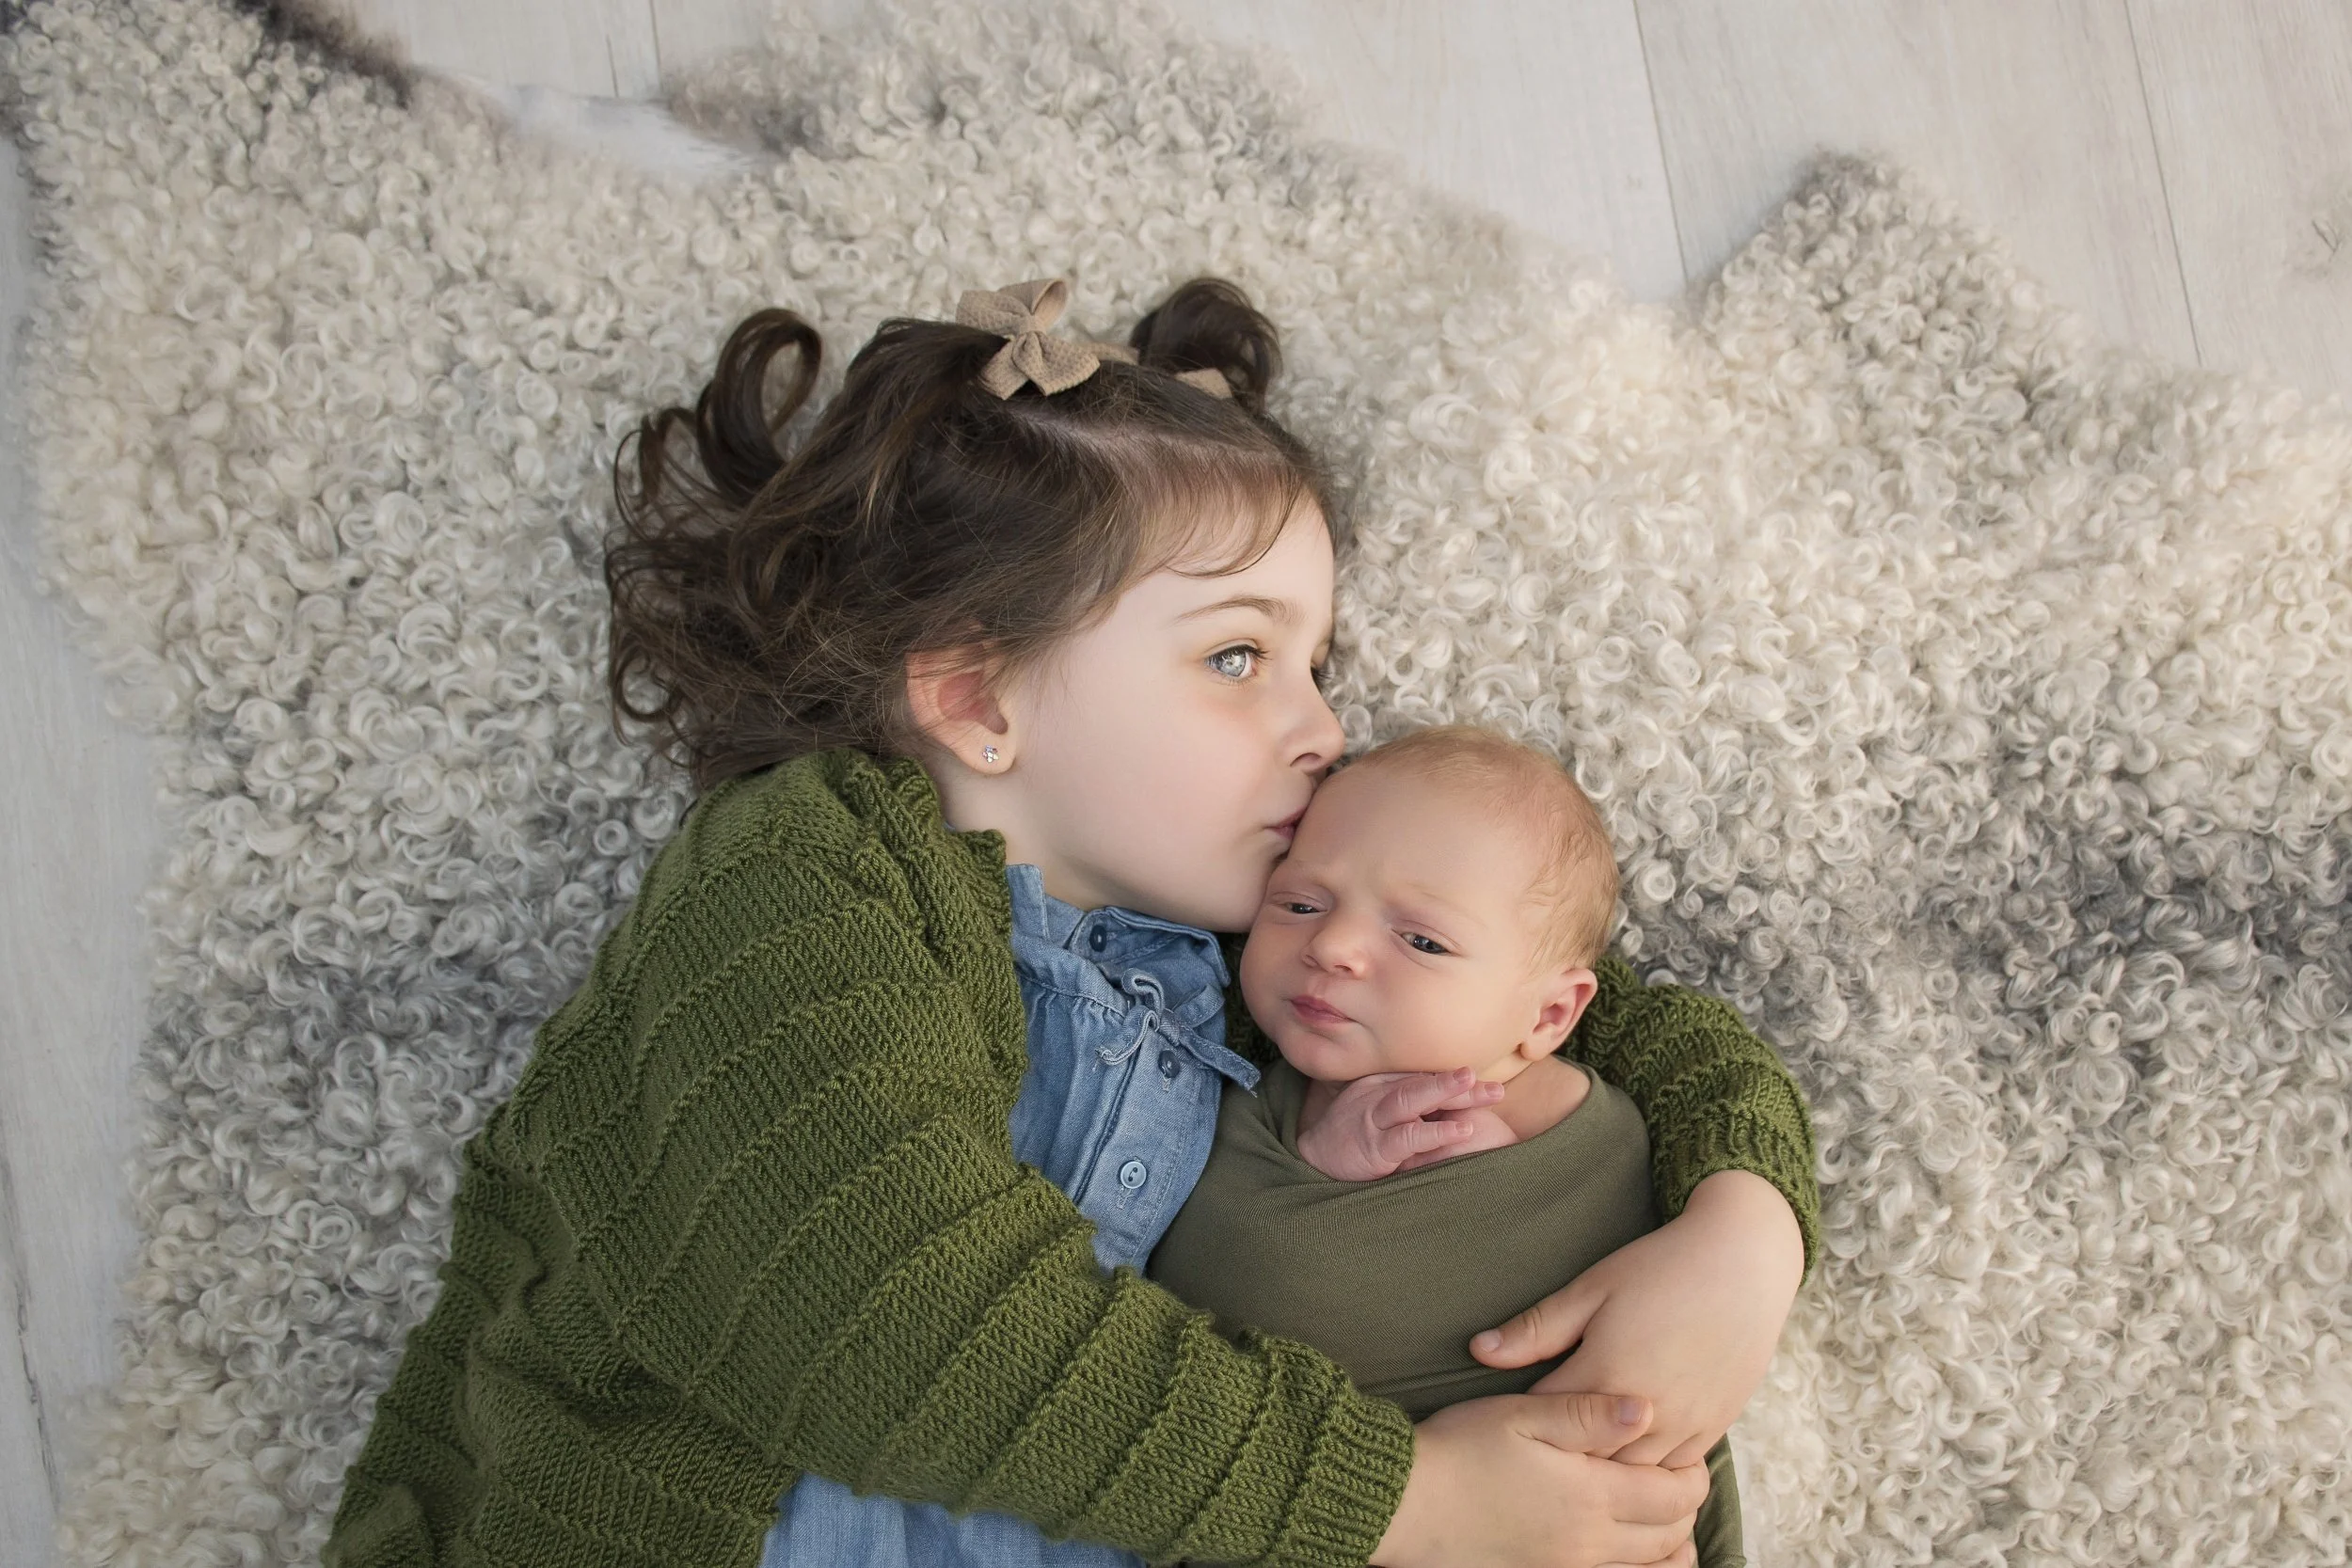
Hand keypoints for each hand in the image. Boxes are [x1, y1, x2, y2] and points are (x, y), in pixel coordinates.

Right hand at [1295, 1068, 1507, 1180]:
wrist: (1312, 1158)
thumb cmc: (1350, 1135)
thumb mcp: (1374, 1109)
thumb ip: (1403, 1101)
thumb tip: (1445, 1100)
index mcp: (1379, 1084)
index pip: (1421, 1077)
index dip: (1452, 1079)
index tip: (1483, 1080)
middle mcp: (1376, 1095)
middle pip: (1421, 1083)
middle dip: (1457, 1082)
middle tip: (1491, 1083)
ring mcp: (1373, 1120)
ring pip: (1412, 1099)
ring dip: (1447, 1092)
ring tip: (1480, 1091)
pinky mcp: (1374, 1147)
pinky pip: (1408, 1137)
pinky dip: (1435, 1132)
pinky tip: (1462, 1129)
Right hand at [1372, 1392, 1707, 1567]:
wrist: (1405, 1503)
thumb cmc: (1461, 1448)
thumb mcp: (1524, 1415)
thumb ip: (1588, 1413)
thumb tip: (1647, 1408)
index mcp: (1591, 1495)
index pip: (1672, 1495)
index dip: (1693, 1475)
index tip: (1692, 1453)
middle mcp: (1589, 1541)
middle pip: (1669, 1537)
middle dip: (1685, 1510)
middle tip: (1683, 1479)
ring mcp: (1567, 1566)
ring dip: (1668, 1546)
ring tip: (1668, 1522)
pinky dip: (1636, 1567)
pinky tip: (1626, 1549)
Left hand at [1470, 1170, 1802, 1467]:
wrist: (1745, 1262)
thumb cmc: (1661, 1267)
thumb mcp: (1592, 1288)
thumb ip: (1536, 1328)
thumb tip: (1477, 1351)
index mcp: (1605, 1374)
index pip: (1546, 1421)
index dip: (1522, 1421)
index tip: (1504, 1418)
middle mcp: (1645, 1411)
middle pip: (1586, 1460)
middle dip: (1560, 1455)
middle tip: (1537, 1446)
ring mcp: (1685, 1425)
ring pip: (1631, 1477)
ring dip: (1604, 1471)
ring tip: (1576, 1462)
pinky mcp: (1714, 1429)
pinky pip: (1674, 1474)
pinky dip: (1648, 1474)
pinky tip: (1627, 1464)